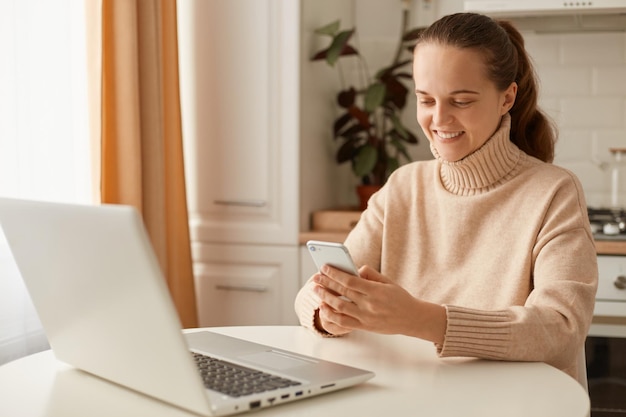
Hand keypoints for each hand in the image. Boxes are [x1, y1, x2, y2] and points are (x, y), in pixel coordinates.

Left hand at [313, 265, 445, 342]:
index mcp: (375, 291)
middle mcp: (369, 305)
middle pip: (342, 293)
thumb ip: (371, 274)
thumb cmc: (400, 298)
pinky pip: (343, 322)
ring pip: (340, 308)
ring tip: (316, 291)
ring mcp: (366, 318)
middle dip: (326, 284)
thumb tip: (355, 269)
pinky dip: (331, 315)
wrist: (412, 319)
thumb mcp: (388, 281)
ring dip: (325, 298)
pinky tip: (324, 308)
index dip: (334, 274)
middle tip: (315, 278)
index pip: (350, 281)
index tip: (324, 267)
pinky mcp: (364, 327)